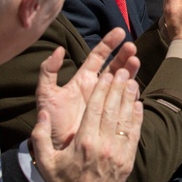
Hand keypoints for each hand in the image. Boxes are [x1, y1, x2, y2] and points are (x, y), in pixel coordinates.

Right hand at [32, 68, 142, 181]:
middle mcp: (102, 144)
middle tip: (122, 69)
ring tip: (132, 80)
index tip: (107, 74)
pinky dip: (137, 117)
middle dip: (117, 87)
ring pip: (125, 118)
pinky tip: (138, 103)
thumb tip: (44, 113)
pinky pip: (134, 133)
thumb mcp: (45, 160)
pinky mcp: (127, 160)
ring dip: (129, 97)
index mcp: (83, 141)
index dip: (102, 88)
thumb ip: (40, 135)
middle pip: (112, 108)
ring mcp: (117, 152)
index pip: (95, 108)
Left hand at [35, 29, 139, 147]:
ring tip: (136, 62)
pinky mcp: (113, 114)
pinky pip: (125, 100)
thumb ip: (48, 71)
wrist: (58, 148)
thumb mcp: (46, 94)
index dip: (109, 43)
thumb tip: (59, 50)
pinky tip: (134, 85)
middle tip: (132, 48)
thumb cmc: (51, 121)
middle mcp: (97, 87)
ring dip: (130, 70)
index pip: (98, 56)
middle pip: (114, 65)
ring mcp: (106, 100)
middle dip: (124, 55)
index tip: (120, 33)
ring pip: (122, 80)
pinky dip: (131, 91)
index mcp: (82, 79)